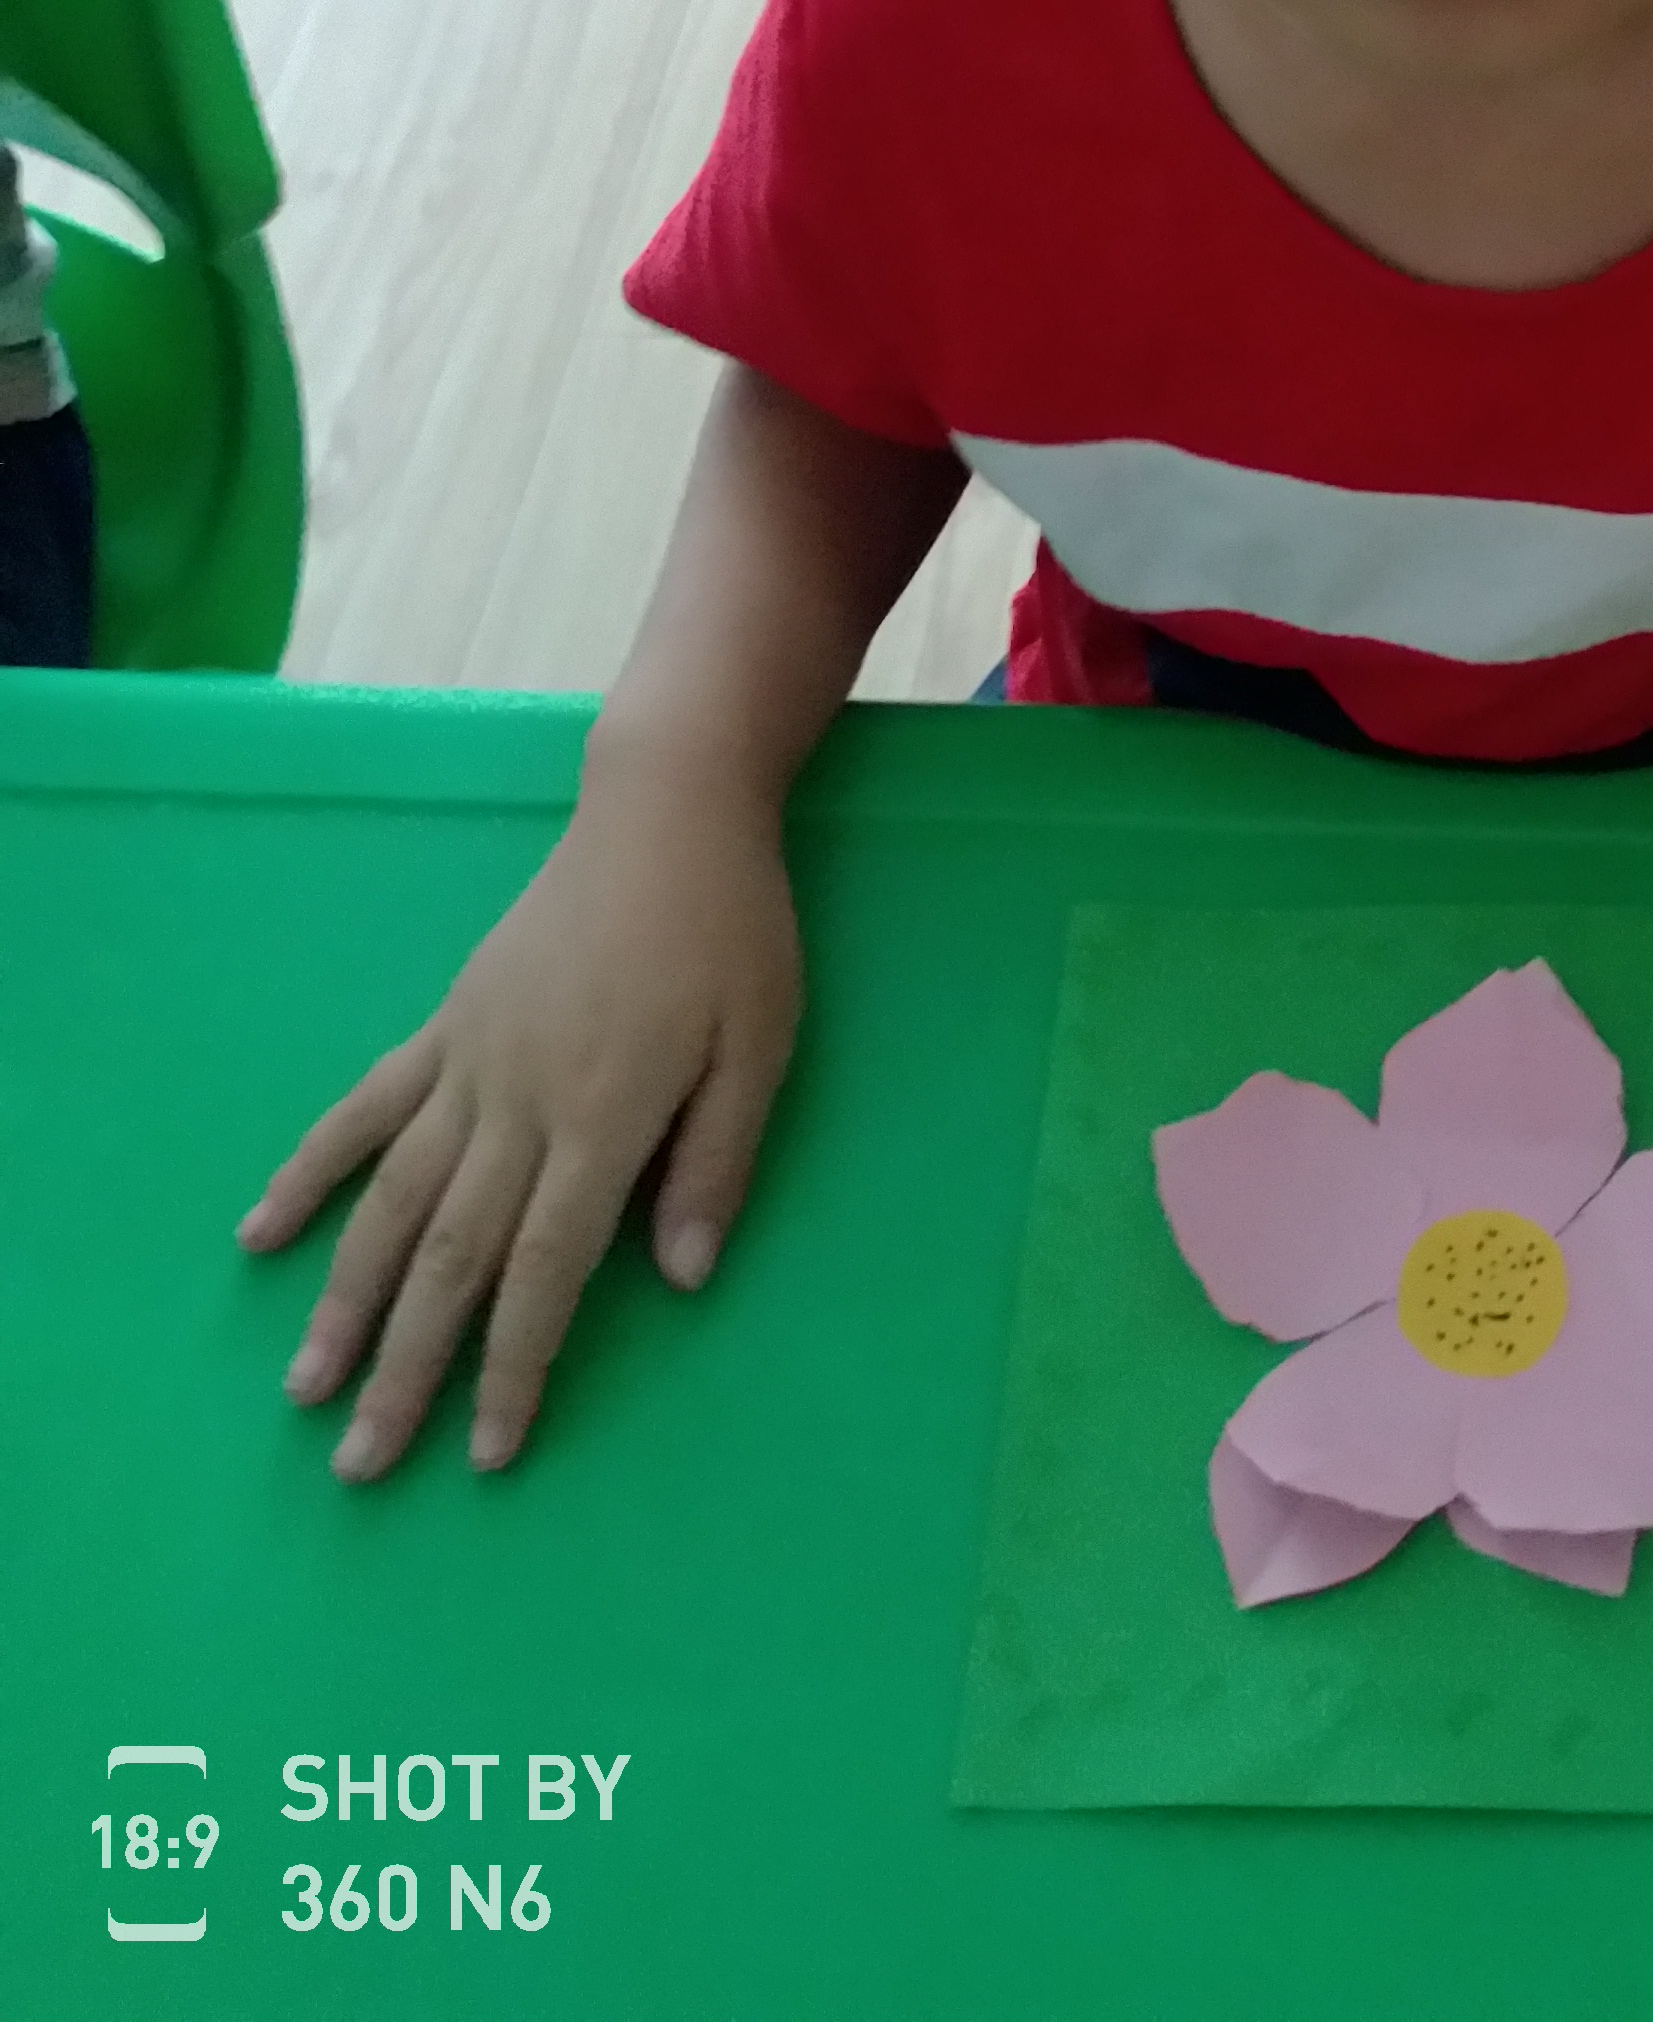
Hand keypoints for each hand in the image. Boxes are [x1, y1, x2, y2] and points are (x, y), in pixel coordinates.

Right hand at [236, 770, 802, 1479]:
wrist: (664, 816)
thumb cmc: (732, 933)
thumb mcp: (761, 1045)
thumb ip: (716, 1162)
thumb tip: (682, 1280)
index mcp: (603, 1117)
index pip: (546, 1271)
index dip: (513, 1366)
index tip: (485, 1453)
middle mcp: (519, 1104)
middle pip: (451, 1258)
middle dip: (407, 1369)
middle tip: (360, 1467)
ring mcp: (469, 1063)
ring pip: (392, 1201)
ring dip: (345, 1301)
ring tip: (306, 1388)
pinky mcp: (444, 1027)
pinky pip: (364, 1110)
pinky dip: (310, 1173)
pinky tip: (260, 1234)